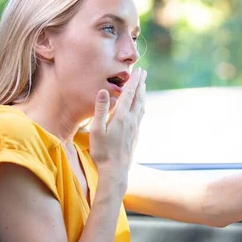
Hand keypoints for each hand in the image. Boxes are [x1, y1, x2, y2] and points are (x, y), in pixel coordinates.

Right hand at [89, 67, 146, 184]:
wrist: (116, 170)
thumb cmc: (103, 151)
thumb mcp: (97, 130)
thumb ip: (101, 110)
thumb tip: (104, 91)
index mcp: (122, 117)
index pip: (129, 94)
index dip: (134, 81)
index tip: (138, 70)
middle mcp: (132, 120)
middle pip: (138, 98)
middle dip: (140, 84)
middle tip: (143, 73)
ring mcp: (135, 128)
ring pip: (141, 106)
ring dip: (142, 94)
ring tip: (143, 86)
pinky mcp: (135, 135)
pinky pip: (141, 115)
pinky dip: (141, 106)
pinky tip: (141, 107)